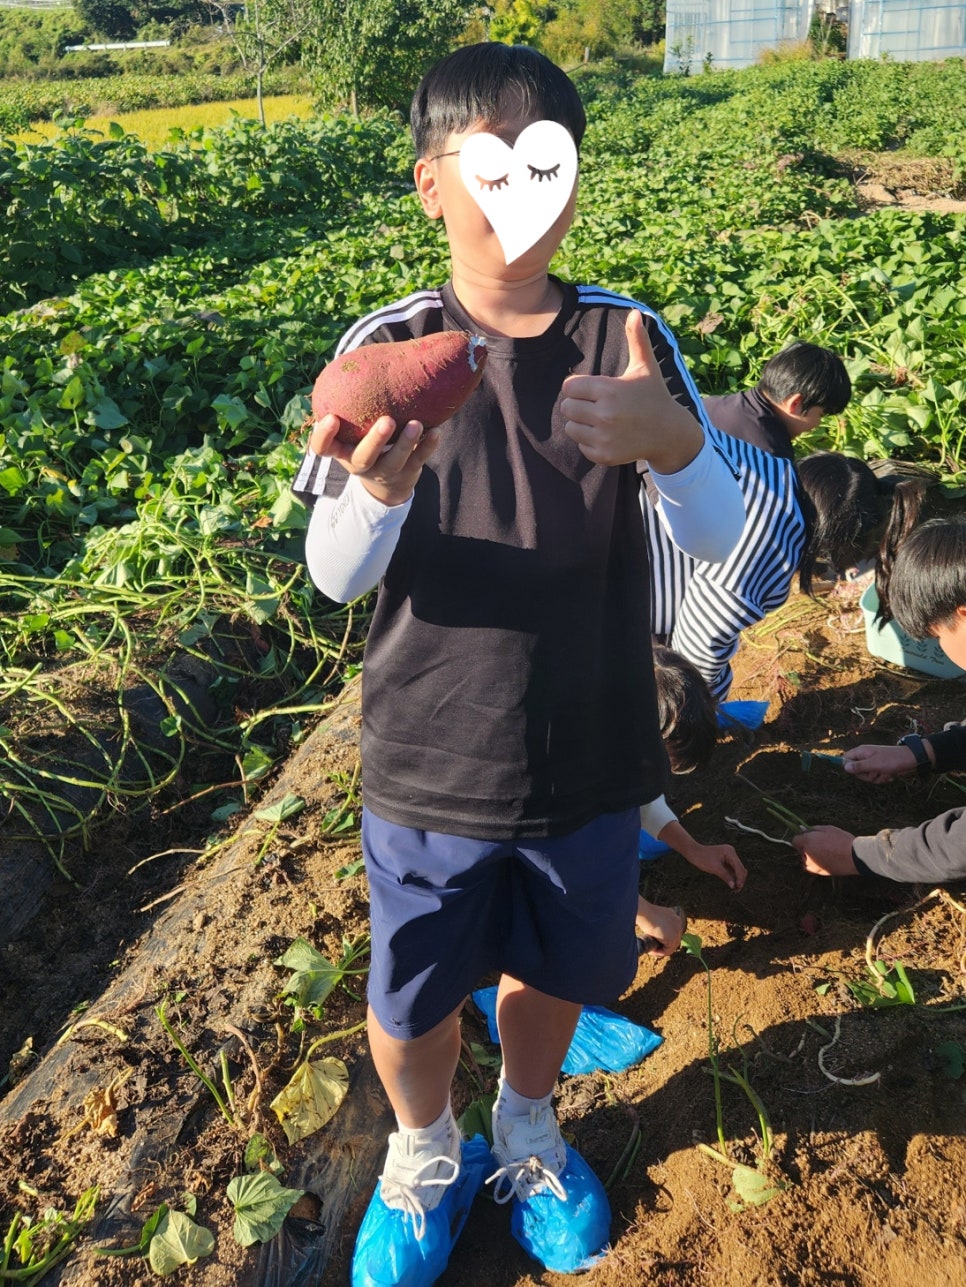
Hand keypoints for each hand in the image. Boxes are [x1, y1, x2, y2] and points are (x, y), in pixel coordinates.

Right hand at [308, 413, 439, 507]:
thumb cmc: (365, 440)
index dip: (324, 435)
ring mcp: (383, 472)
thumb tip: (365, 357)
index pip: (323, 448)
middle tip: (387, 421)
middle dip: (375, 441)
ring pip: (394, 462)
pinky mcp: (406, 474)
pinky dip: (427, 447)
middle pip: (363, 458)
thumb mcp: (353, 429)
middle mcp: (359, 464)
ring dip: (406, 443)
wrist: (387, 483)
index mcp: (342, 451)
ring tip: (417, 424)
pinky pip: (418, 461)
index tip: (331, 417)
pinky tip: (436, 432)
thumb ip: (354, 404)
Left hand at [558, 310, 703, 470]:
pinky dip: (589, 442)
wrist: (669, 433)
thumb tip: (636, 312)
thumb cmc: (654, 396)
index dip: (578, 387)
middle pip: (567, 407)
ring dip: (581, 423)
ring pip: (570, 427)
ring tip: (600, 420)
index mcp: (609, 389)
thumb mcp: (646, 367)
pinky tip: (607, 435)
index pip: (569, 387)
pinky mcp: (604, 455)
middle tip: (596, 406)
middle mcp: (605, 414)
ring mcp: (604, 437)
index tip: (594, 390)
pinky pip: (580, 445)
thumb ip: (637, 340)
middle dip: (578, 405)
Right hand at [636, 899, 686, 957]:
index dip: (665, 938)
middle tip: (654, 948)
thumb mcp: (653, 918)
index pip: (672, 931)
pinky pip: (668, 950)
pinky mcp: (672, 938)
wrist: (644, 913)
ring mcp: (676, 930)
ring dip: (662, 950)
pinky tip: (652, 951)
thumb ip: (657, 924)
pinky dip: (660, 952)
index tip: (656, 942)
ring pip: (672, 946)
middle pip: (674, 939)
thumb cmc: (644, 913)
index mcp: (673, 916)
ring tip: (652, 950)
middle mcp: (677, 922)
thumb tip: (654, 933)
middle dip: (665, 945)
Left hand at [682, 841, 747, 890]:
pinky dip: (733, 877)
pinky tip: (732, 885)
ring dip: (737, 879)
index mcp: (729, 852)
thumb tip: (734, 886)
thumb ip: (725, 876)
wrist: (693, 853)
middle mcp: (731, 853)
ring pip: (737, 870)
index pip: (738, 866)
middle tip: (737, 890)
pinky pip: (732, 870)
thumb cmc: (702, 858)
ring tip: (736, 890)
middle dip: (740, 879)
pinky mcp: (726, 861)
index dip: (740, 877)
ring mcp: (729, 857)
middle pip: (740, 868)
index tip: (739, 886)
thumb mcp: (714, 868)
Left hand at [791, 826, 858, 876]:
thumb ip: (813, 829)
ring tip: (827, 852)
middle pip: (801, 851)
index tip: (810, 837)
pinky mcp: (819, 873)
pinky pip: (815, 867)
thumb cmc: (842, 840)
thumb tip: (803, 829)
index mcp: (807, 842)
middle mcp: (806, 855)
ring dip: (812, 857)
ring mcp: (812, 866)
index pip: (795, 840)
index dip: (801, 838)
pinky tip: (830, 859)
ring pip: (807, 860)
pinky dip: (819, 863)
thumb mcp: (828, 829)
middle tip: (821, 844)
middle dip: (807, 847)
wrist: (854, 857)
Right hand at [842, 743, 921, 783]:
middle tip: (875, 772)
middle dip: (866, 775)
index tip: (857, 771)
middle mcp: (866, 757)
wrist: (911, 760)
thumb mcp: (874, 764)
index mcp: (862, 752)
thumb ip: (859, 766)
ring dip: (876, 778)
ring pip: (867, 776)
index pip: (846, 759)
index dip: (849, 767)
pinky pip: (875, 778)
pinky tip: (890, 775)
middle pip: (856, 770)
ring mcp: (873, 763)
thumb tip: (845, 768)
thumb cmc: (892, 760)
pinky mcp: (880, 769)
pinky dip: (882, 778)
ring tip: (885, 772)